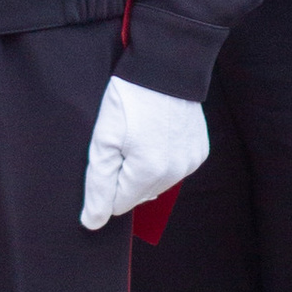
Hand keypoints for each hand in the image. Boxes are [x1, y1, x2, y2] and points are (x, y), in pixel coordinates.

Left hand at [80, 72, 208, 228]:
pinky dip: (164, 159)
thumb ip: (98, 185)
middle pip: (139, 196)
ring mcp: (190, 163)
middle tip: (124, 141)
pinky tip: (158, 134)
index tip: (110, 153)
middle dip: (126, 176)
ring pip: (157, 184)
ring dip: (145, 169)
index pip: (118, 205)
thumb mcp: (103, 139)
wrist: (166, 68)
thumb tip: (92, 223)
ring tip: (141, 135)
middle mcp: (174, 173)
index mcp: (148, 172)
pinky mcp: (199, 152)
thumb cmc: (129, 99)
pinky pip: (175, 169)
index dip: (108, 181)